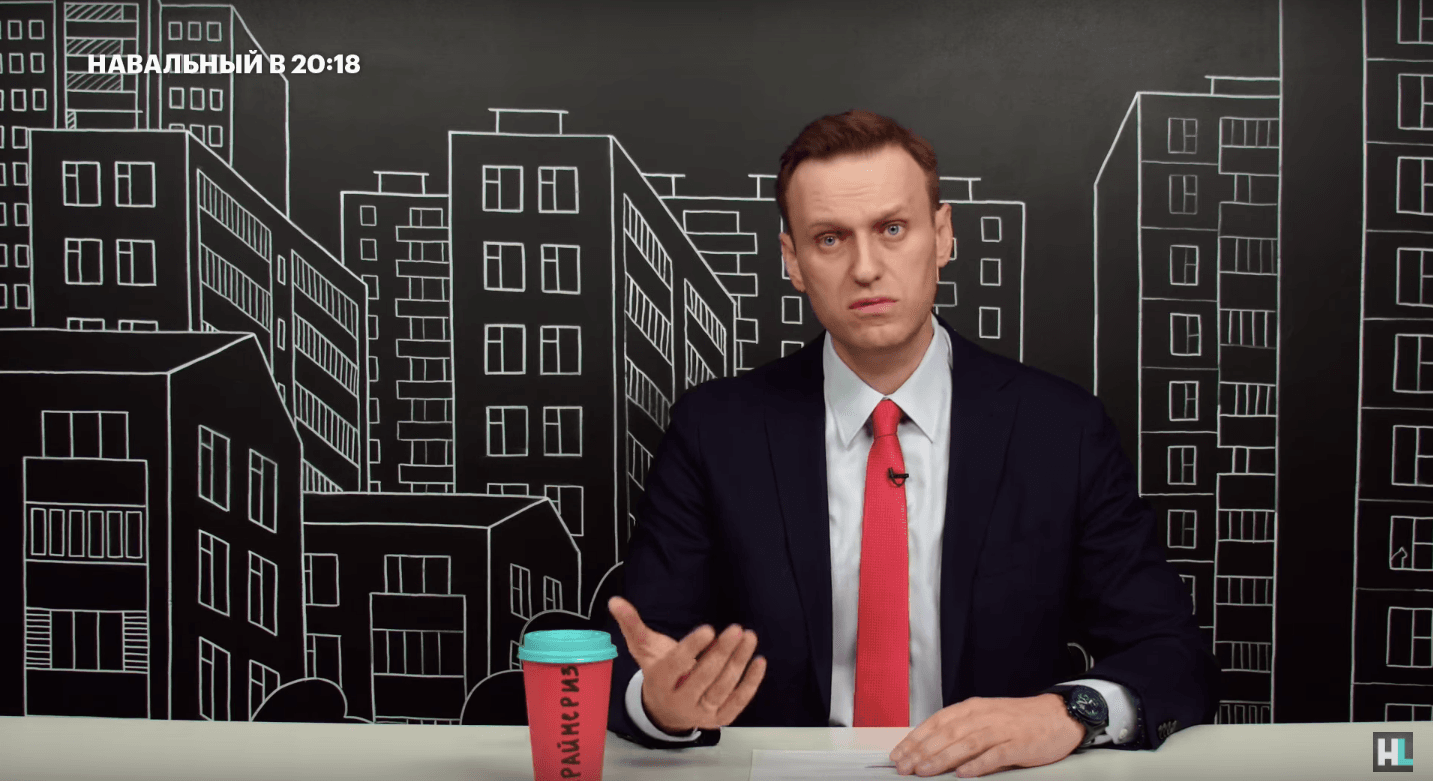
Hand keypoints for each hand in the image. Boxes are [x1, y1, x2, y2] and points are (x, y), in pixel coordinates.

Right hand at [608, 596, 767, 733]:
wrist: (666, 710)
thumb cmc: (658, 672)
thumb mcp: (644, 649)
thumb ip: (632, 625)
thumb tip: (615, 600)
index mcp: (660, 683)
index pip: (675, 666)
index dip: (692, 648)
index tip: (709, 629)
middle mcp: (680, 701)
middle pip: (704, 677)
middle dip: (721, 652)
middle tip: (736, 629)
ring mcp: (701, 713)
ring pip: (723, 688)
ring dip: (738, 662)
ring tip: (749, 637)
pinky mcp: (719, 719)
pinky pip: (738, 701)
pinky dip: (751, 683)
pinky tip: (758, 662)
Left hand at [888, 694, 1084, 776]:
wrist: (1058, 715)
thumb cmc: (1019, 720)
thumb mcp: (985, 718)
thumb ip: (961, 732)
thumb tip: (931, 751)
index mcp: (972, 708)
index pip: (936, 722)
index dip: (915, 739)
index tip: (898, 754)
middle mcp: (984, 716)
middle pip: (947, 734)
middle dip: (921, 751)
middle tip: (904, 767)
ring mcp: (1002, 730)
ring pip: (966, 743)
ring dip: (942, 758)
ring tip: (924, 771)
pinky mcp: (1019, 744)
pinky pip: (995, 755)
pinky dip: (978, 765)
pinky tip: (963, 774)